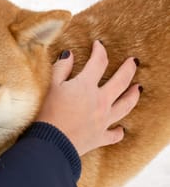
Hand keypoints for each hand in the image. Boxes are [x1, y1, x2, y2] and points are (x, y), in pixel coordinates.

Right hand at [36, 40, 140, 155]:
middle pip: (121, 81)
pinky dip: (118, 131)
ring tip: (137, 88)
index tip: (98, 44)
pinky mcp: (100, 137)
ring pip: (125, 105)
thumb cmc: (48, 113)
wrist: (51, 142)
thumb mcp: (51, 86)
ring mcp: (103, 119)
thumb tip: (69, 55)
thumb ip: (61, 68)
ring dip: (133, 96)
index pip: (98, 62)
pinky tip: (121, 128)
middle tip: (133, 61)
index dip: (99, 51)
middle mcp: (100, 101)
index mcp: (86, 86)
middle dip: (128, 69)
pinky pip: (114, 134)